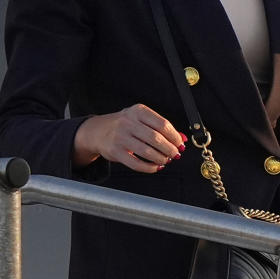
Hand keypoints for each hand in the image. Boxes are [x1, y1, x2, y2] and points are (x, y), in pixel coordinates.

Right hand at [72, 104, 186, 172]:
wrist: (98, 131)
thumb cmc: (125, 125)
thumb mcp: (141, 119)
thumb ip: (160, 128)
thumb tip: (181, 139)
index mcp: (138, 111)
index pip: (162, 124)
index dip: (174, 136)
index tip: (180, 144)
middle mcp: (128, 122)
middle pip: (156, 138)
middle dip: (169, 149)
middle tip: (175, 154)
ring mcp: (120, 137)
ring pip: (147, 152)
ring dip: (161, 158)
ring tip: (165, 160)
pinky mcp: (115, 152)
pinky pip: (136, 163)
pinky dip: (149, 167)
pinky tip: (155, 167)